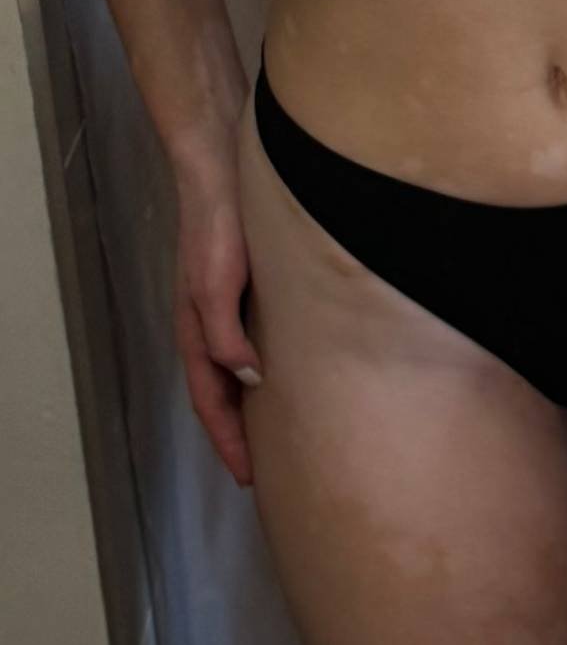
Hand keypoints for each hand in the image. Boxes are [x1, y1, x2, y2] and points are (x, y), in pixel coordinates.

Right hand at [173, 133, 262, 488]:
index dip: (228, 441)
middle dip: (238, 433)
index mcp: (197, 330)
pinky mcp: (247, 287)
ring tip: (281, 434)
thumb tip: (250, 379)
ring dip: (253, 404)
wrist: (221, 165)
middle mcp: (210, 323)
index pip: (211, 401)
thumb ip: (227, 334)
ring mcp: (227, 306)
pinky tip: (291, 372)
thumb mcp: (216, 284)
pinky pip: (254, 342)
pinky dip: (266, 369)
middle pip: (222, 392)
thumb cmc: (217, 224)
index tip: (248, 479)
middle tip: (264, 470)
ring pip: (238, 370)